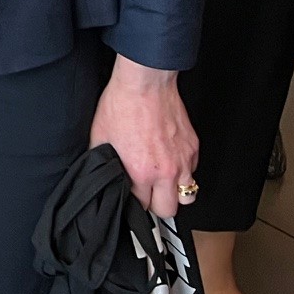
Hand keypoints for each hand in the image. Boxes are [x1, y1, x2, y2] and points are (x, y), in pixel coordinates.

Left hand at [90, 55, 198, 218]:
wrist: (145, 84)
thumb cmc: (121, 105)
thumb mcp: (100, 137)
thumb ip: (105, 162)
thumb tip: (105, 175)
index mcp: (141, 171)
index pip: (142, 205)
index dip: (135, 201)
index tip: (132, 194)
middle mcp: (166, 171)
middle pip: (168, 210)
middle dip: (156, 204)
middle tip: (148, 193)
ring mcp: (183, 161)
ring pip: (187, 196)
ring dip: (174, 192)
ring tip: (162, 182)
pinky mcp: (193, 148)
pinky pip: (192, 172)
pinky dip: (183, 171)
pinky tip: (169, 160)